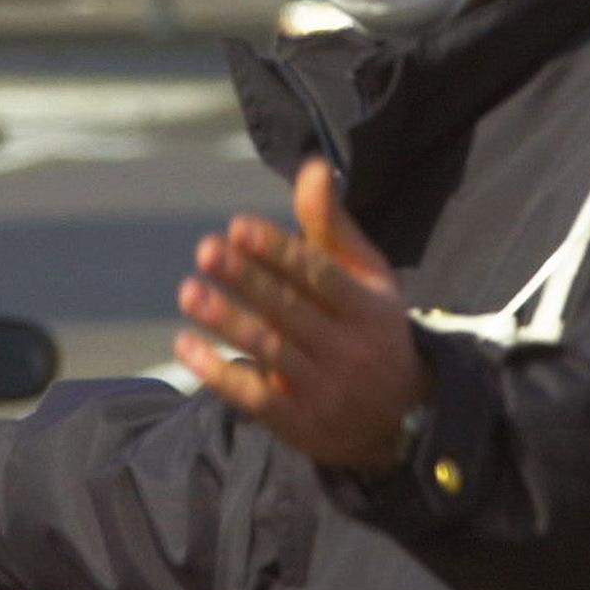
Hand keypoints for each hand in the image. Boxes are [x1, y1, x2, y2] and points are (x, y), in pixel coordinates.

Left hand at [175, 158, 431, 471]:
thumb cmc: (368, 327)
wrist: (402, 420)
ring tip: (189, 292)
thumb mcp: (365, 276)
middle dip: (248, 280)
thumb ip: (330, 225)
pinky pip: (257, 398)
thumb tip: (312, 167)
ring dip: (228, 320)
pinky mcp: (300, 423)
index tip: (238, 226)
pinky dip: (220, 373)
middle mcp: (349, 347)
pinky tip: (186, 345)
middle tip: (207, 250)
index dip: (278, 251)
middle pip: (291, 310)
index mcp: (367, 306)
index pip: (319, 275)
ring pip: (271, 350)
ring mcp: (325, 388)